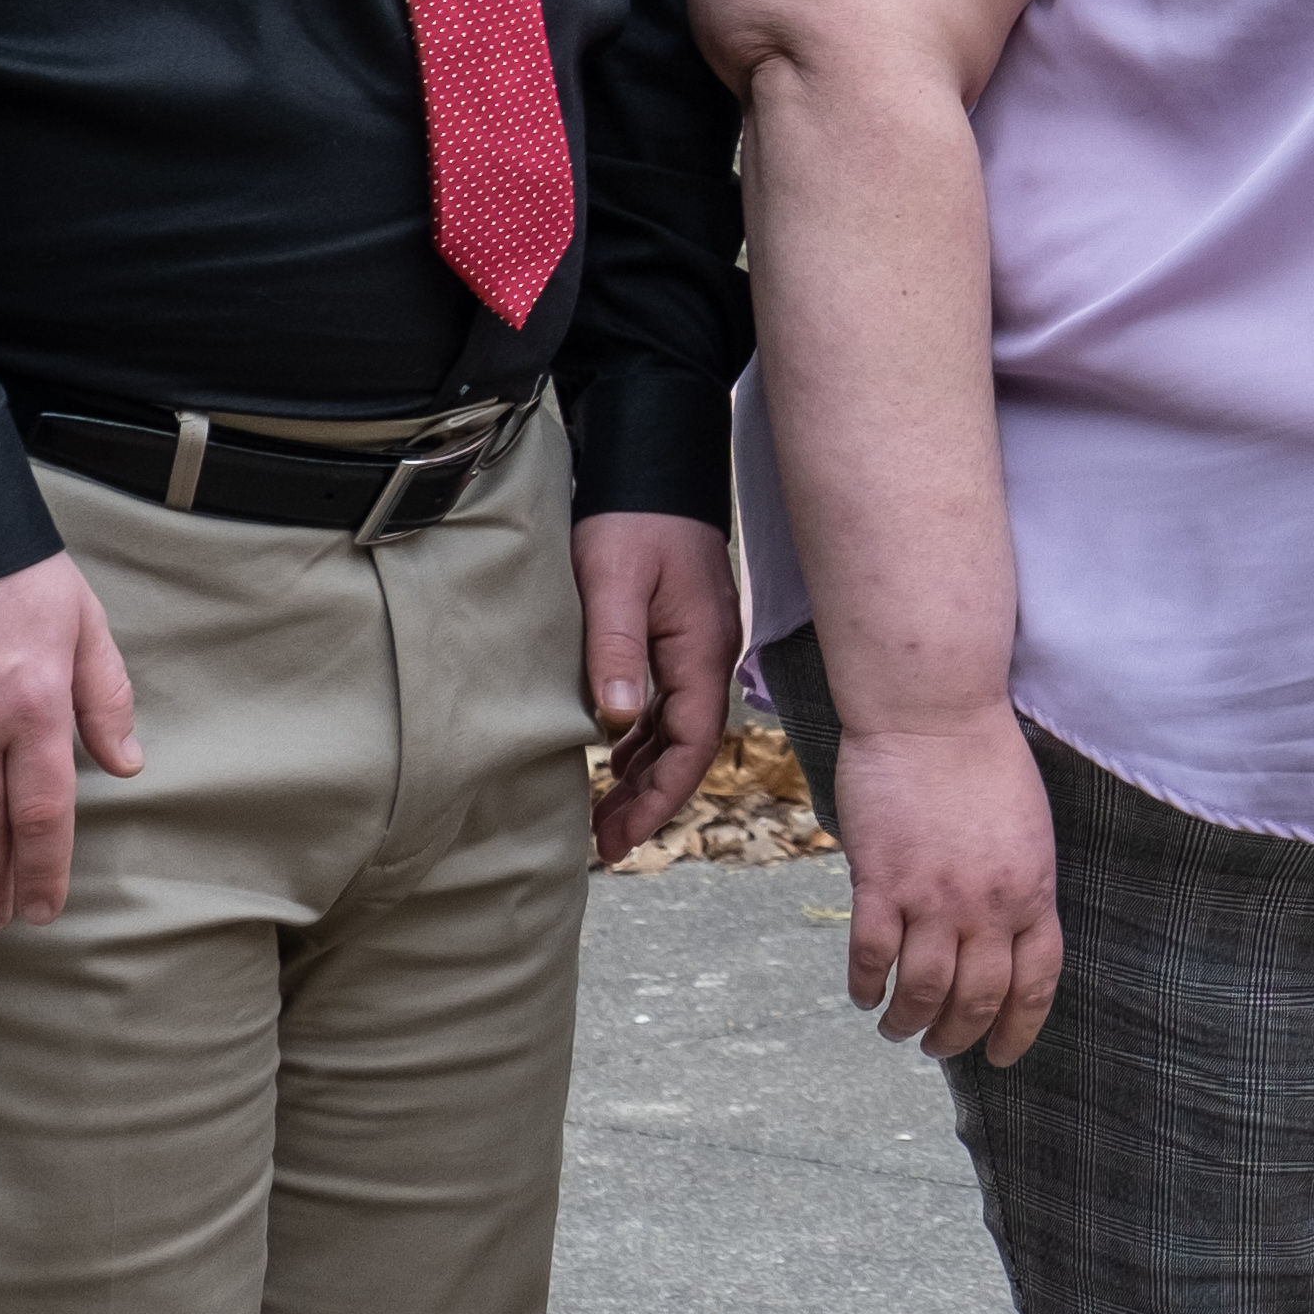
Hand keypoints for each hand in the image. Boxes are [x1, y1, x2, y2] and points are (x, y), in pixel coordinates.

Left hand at [575, 510, 744, 863]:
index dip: (659, 799)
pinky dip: (643, 742)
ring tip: (604, 818)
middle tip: (605, 846)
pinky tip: (616, 761)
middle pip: (687, 748)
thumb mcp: (613, 582)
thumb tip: (615, 724)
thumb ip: (616, 651)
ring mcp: (698, 648)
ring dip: (644, 776)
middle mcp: (709, 656)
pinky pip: (668, 706)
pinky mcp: (681, 638)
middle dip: (650, 802)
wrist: (654, 468)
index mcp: (701, 651)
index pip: (691, 746)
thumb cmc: (631, 521)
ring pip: (677, 731)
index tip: (619, 837)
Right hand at [827, 705, 1064, 1062]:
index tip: (1000, 1056)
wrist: (934, 712)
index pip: (1034, 984)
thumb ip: (1015, 888)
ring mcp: (933, 897)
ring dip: (907, 1023)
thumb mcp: (1026, 830)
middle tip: (937, 1046)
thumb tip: (995, 938)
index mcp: (1033, 892)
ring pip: (922, 991)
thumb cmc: (983, 760)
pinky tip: (864, 994)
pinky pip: (872, 957)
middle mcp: (988, 906)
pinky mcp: (881, 883)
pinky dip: (866, 986)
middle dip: (956, 1037)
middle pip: (976, 1000)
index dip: (1017, 1030)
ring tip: (897, 1029)